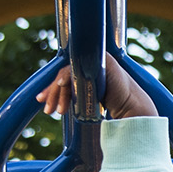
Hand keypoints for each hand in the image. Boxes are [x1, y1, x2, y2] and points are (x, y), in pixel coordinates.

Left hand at [37, 53, 157, 120]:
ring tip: (57, 110)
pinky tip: (62, 85)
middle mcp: (90, 64)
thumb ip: (75, 98)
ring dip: (58, 90)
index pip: (64, 77)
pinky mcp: (102, 61)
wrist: (132, 108)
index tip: (41, 101)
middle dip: (52, 93)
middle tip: (48, 110)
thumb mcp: (87, 102)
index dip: (51, 89)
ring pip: (69, 73)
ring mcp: (96, 60)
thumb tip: (59, 108)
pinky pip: (80, 67)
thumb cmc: (113, 106)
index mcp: (86, 72)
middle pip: (63, 75)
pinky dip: (68, 76)